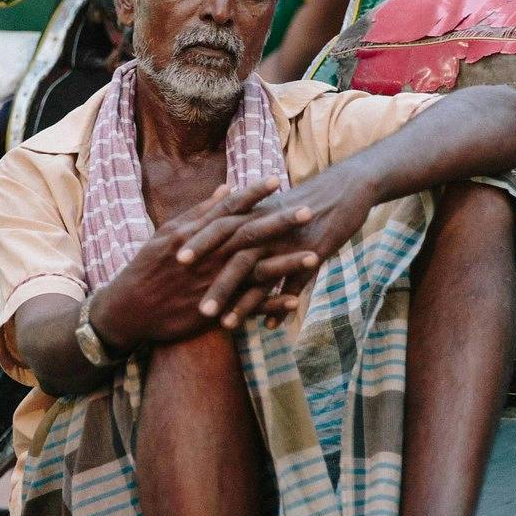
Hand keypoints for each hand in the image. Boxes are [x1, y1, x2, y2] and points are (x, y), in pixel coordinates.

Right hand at [96, 181, 305, 348]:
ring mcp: (211, 283)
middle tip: (309, 211)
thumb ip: (199, 212)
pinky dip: (271, 304)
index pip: (229, 209)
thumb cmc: (148, 268)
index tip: (278, 181)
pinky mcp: (212, 310)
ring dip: (285, 264)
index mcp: (194, 234)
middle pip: (248, 235)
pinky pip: (247, 307)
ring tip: (314, 256)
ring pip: (254, 271)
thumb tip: (226, 189)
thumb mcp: (168, 233)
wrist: (129, 309)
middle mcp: (206, 257)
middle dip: (279, 223)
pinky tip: (295, 300)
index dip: (253, 194)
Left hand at [177, 170, 379, 329]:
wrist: (344, 189)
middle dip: (213, 282)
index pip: (216, 228)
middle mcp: (266, 228)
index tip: (171, 264)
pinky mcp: (313, 254)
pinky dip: (282, 304)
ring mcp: (289, 242)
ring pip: (261, 274)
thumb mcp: (268, 207)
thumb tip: (217, 229)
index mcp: (252, 213)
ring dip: (243, 301)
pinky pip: (294, 284)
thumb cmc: (301, 200)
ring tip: (226, 325)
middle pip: (233, 256)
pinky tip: (271, 325)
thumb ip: (243, 219)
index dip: (195, 244)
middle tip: (194, 307)